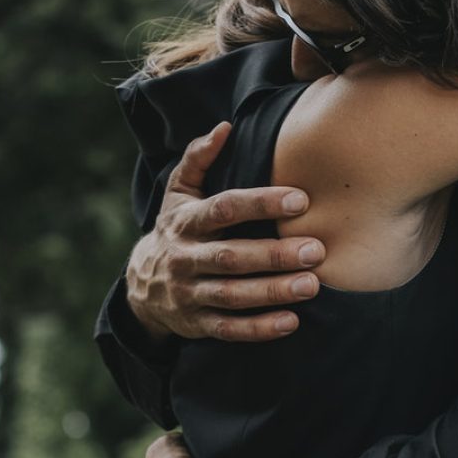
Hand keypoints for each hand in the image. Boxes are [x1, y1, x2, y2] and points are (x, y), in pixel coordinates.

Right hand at [126, 123, 324, 342]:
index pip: (223, 209)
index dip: (260, 203)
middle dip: (273, 255)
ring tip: (311, 285)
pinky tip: (291, 322)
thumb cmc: (176, 230)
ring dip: (272, 292)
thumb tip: (224, 128)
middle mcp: (185, 259)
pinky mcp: (197, 324)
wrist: (142, 287)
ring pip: (231, 295)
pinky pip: (229, 329)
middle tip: (316, 251)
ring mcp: (189, 294)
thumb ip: (198, 158)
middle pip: (230, 257)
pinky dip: (259, 329)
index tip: (300, 198)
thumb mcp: (178, 193)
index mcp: (185, 222)